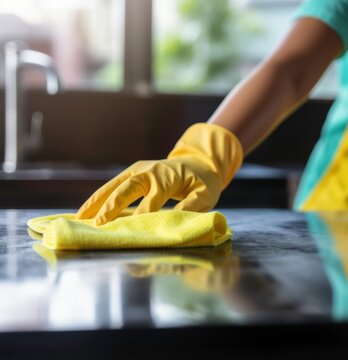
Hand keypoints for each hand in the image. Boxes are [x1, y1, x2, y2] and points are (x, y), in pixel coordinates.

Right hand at [76, 123, 242, 224]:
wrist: (198, 162)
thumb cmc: (202, 181)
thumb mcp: (205, 194)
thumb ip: (192, 206)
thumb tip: (174, 220)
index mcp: (168, 177)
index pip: (153, 199)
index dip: (142, 215)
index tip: (131, 230)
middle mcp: (150, 171)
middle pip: (128, 188)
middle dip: (113, 207)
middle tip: (99, 224)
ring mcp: (139, 170)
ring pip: (114, 185)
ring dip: (97, 201)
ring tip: (81, 217)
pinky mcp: (132, 172)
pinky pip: (113, 185)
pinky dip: (99, 197)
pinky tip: (87, 210)